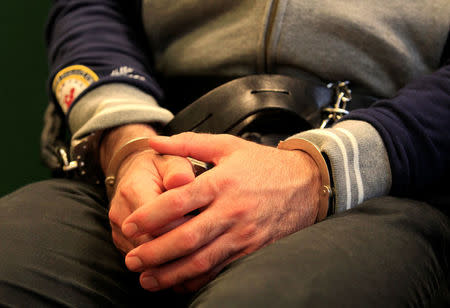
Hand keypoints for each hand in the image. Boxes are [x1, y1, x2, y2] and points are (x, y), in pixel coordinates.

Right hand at [100, 125, 195, 253]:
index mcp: (133, 190)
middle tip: (202, 238)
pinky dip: (165, 262)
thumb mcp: (172, 160)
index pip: (155, 220)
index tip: (201, 220)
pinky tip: (184, 257)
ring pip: (146, 258)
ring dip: (172, 257)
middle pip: (150, 243)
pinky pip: (144, 263)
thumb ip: (178, 170)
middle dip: (178, 244)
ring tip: (194, 246)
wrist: (137, 173)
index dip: (181, 225)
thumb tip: (184, 179)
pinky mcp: (123, 244)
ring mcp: (119, 232)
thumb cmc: (162, 167)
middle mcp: (121, 214)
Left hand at [121, 133, 320, 291]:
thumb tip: (154, 141)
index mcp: (221, 182)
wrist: (306, 184)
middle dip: (154, 252)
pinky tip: (180, 282)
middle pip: (186, 237)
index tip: (130, 225)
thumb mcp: (227, 146)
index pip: (178, 202)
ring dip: (171, 273)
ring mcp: (243, 234)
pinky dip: (198, 279)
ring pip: (202, 260)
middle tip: (131, 260)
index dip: (150, 216)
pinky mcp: (253, 250)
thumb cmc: (264, 164)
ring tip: (147, 279)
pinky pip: (221, 270)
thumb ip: (188, 143)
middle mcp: (231, 210)